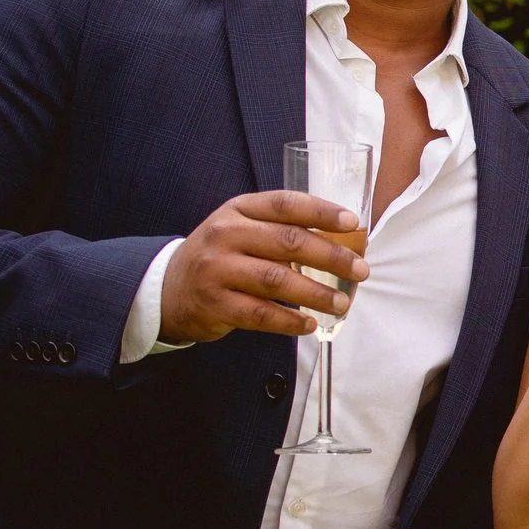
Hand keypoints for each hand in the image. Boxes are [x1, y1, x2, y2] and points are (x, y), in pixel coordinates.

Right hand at [159, 191, 370, 343]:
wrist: (168, 288)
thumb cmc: (222, 255)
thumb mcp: (243, 228)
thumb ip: (282, 228)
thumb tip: (344, 241)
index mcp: (239, 209)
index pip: (286, 204)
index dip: (322, 212)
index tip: (353, 223)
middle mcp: (226, 234)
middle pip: (289, 242)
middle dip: (332, 257)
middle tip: (360, 270)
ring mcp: (217, 269)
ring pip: (278, 280)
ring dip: (316, 294)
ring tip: (342, 302)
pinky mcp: (214, 303)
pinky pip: (260, 314)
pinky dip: (290, 321)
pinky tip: (309, 324)